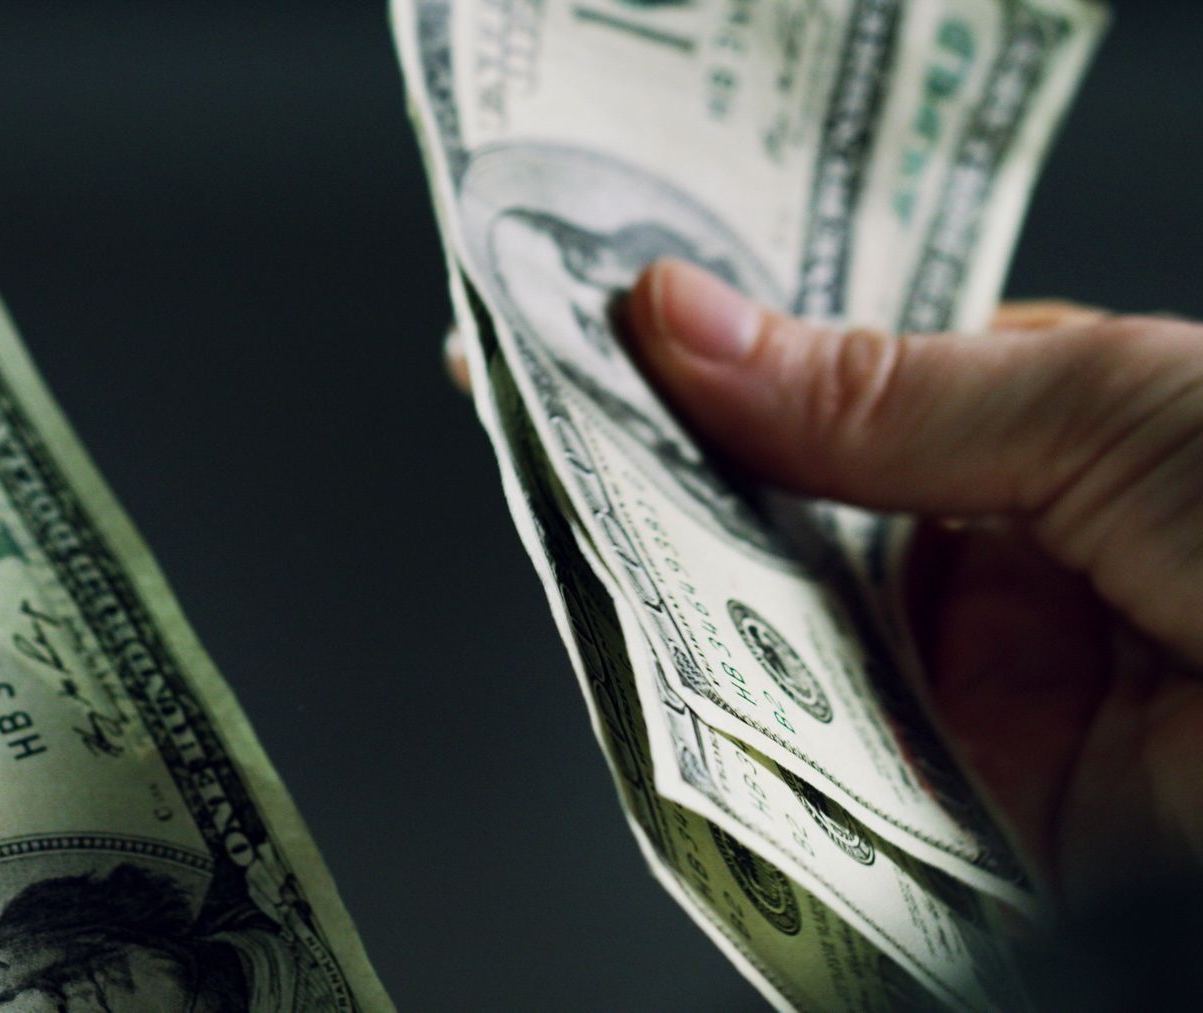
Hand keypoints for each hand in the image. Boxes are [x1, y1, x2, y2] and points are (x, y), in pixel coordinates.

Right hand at [451, 259, 1202, 905]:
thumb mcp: (1100, 402)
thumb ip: (870, 388)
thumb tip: (677, 318)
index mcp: (1049, 443)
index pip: (832, 403)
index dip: (705, 373)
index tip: (576, 339)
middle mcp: (1008, 574)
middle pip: (788, 534)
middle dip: (667, 492)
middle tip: (541, 438)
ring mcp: (988, 704)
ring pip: (787, 655)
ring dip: (686, 611)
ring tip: (574, 540)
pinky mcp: (980, 828)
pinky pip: (832, 782)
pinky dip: (746, 742)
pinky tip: (662, 675)